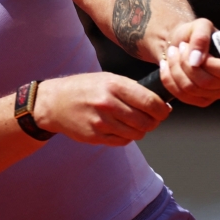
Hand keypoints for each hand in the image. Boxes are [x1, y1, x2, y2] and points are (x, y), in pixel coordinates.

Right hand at [33, 73, 171, 145]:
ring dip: (141, 130)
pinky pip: (123, 141)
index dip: (162, 109)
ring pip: (136, 133)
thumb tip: (159, 103)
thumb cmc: (86, 88)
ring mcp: (101, 122)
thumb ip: (132, 89)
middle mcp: (108, 104)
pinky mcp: (95, 136)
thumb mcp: (108, 79)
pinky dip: (127, 136)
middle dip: (154, 122)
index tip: (164, 111)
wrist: (54, 102)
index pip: (150, 101)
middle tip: (152, 119)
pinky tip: (120, 128)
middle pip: (146, 121)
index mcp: (114, 85)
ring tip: (134, 123)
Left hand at [158, 18, 219, 105]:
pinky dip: (169, 79)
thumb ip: (201, 37)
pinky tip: (166, 66)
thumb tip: (196, 60)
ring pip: (191, 89)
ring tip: (172, 53)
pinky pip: (182, 95)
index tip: (190, 47)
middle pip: (207, 82)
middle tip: (178, 47)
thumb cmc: (196, 34)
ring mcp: (219, 93)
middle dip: (185, 63)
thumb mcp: (200, 25)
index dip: (208, 63)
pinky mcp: (203, 100)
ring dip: (175, 69)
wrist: (183, 45)